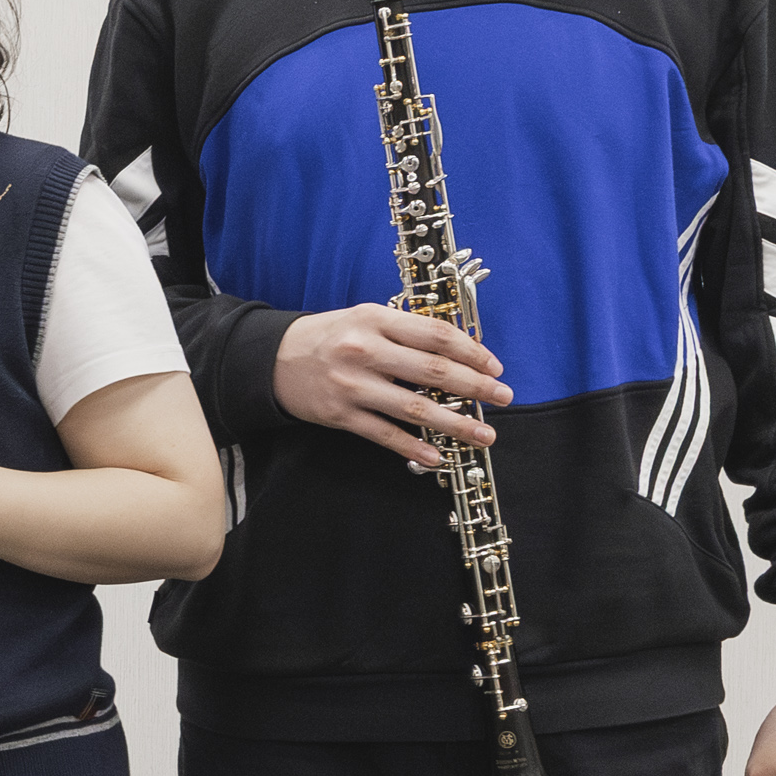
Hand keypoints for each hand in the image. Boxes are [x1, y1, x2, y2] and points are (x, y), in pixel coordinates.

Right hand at [274, 304, 511, 467]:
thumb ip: (406, 331)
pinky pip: (384, 434)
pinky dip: (413, 448)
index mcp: (375, 320)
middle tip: (503, 397)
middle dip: (477, 387)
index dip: (472, 352)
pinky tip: (437, 457)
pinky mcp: (340, 415)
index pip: (436, 335)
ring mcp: (352, 386)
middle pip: (434, 372)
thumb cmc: (330, 337)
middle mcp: (364, 351)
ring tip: (484, 434)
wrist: (272, 360)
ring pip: (415, 408)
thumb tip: (459, 352)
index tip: (494, 366)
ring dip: (456, 424)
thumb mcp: (365, 318)